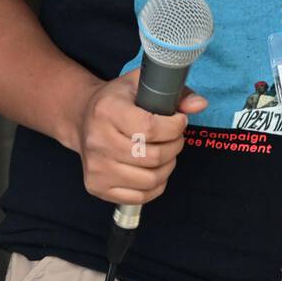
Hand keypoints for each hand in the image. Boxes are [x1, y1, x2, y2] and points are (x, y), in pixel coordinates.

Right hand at [73, 71, 207, 204]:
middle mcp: (97, 141)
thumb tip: (200, 104)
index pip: (149, 129)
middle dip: (175, 146)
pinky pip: (139, 197)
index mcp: (106, 110)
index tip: (180, 120)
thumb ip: (174, 92)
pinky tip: (155, 169)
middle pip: (152, 157)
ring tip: (166, 152)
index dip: (174, 127)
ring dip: (168, 166)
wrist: (81, 118)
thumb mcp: (141, 84)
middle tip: (175, 137)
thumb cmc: (116, 100)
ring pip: (149, 180)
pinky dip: (156, 185)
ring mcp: (95, 167)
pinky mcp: (96, 187)